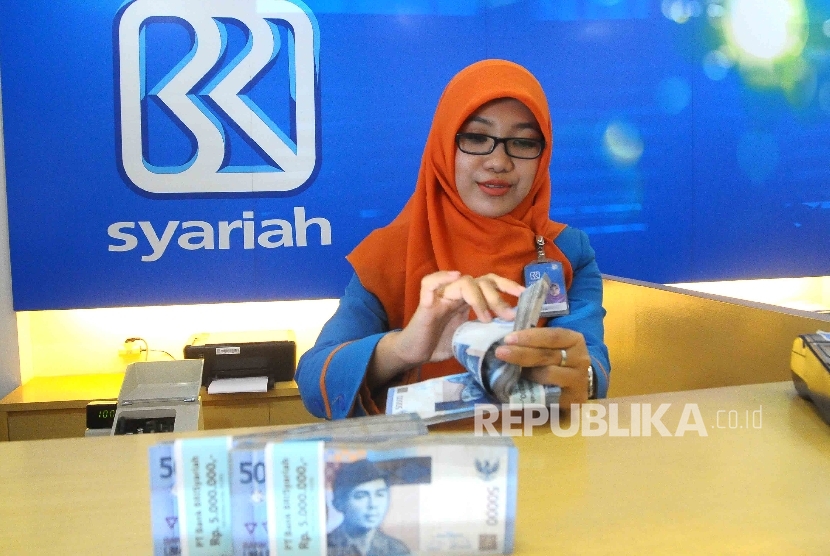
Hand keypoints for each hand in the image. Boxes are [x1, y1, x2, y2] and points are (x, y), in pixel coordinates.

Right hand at [367, 271, 524, 388]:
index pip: (490, 283)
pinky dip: (441, 278)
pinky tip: (454, 277)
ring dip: (479, 298)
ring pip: (463, 282)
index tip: (525, 295)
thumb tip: (512, 340)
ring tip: (486, 318)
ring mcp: (440, 297)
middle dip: (498, 296)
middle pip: (481, 281)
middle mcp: (455, 294)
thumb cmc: (438, 345)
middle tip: (508, 316)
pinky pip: (428, 283)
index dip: (508, 285)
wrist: (413, 353)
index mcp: (467, 300)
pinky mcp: (425, 305)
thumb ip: (486, 335)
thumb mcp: (469, 340)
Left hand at [494, 327, 590, 406]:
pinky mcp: (573, 398)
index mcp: (574, 340)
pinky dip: (533, 389)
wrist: (577, 383)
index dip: (529, 337)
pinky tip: (520, 386)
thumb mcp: (551, 345)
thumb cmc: (558, 360)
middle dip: (521, 353)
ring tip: (508, 370)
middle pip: (547, 355)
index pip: (552, 336)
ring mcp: (578, 379)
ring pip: (548, 374)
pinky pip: (550, 393)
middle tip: (500, 352)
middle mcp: (580, 358)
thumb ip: (534, 340)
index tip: (508, 339)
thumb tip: (507, 335)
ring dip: (526, 372)